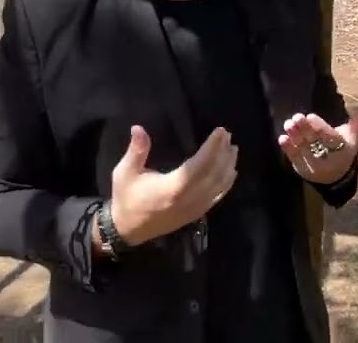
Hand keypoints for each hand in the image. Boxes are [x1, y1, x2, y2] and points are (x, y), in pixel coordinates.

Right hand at [108, 125, 237, 246]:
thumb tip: (138, 128)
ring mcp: (194, 209)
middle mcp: (188, 199)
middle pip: (213, 174)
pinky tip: (231, 173)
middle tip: (228, 136)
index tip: (221, 131)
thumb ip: (136, 150)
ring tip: (232, 149)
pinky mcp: (196, 214)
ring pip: (218, 186)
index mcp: (173, 188)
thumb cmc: (126, 198)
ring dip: (227, 167)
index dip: (212, 148)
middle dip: (222, 153)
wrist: (127, 229)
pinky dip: (226, 184)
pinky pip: (216, 197)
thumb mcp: (125, 172)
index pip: (200, 164)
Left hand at [278, 107, 357, 184]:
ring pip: (303, 148)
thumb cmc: (343, 149)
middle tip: (296, 117)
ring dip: (295, 137)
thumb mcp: (352, 136)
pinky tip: (282, 139)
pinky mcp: (303, 168)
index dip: (320, 127)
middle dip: (305, 129)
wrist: (336, 175)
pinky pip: (294, 159)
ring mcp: (314, 164)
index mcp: (341, 148)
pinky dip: (288, 149)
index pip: (329, 137)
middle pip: (315, 141)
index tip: (310, 116)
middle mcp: (328, 157)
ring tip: (288, 124)